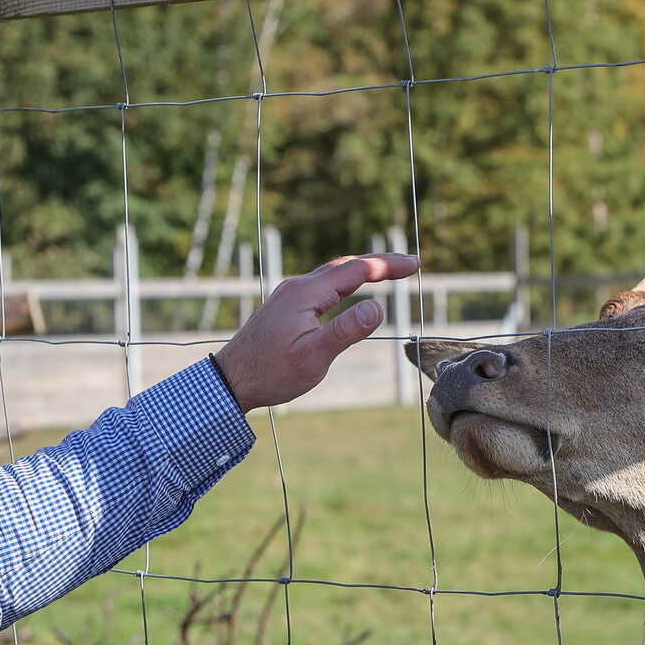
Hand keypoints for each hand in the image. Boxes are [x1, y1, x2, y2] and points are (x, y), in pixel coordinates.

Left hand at [214, 253, 419, 410]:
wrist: (230, 381)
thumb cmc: (271, 373)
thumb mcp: (313, 357)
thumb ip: (346, 331)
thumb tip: (378, 307)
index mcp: (305, 295)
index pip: (355, 270)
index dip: (387, 266)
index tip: (414, 265)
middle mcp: (297, 288)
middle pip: (345, 266)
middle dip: (379, 263)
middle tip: (409, 265)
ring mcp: (289, 295)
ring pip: (332, 274)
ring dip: (362, 270)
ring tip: (388, 272)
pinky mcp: (285, 306)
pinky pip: (322, 284)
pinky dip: (346, 281)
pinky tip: (352, 290)